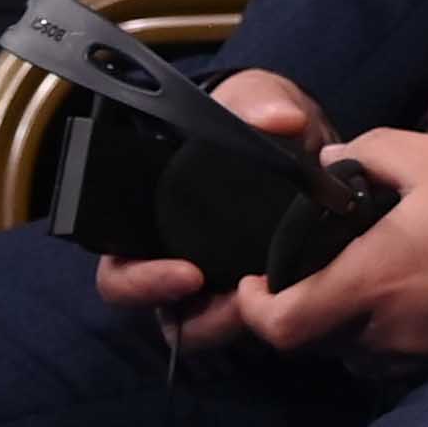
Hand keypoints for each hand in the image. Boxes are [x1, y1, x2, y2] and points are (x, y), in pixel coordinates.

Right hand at [92, 71, 329, 344]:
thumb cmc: (254, 117)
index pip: (121, 268)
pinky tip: (304, 297)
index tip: (189, 275)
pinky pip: (258, 320)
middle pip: (165, 313)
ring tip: (276, 304)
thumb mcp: (254, 99)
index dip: (140, 282)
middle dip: (198, 317)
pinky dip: (276, 314)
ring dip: (240, 322)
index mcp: (151, 221)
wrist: (306, 136)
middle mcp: (174, 259)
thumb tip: (280, 118)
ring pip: (211, 327)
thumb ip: (256, 100)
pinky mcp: (260, 293)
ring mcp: (217, 282)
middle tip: (239, 302)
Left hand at [230, 127, 427, 362]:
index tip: (255, 278)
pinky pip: (399, 359)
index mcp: (377, 279)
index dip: (254, 308)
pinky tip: (412, 293)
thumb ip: (363, 157)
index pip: (282, 324)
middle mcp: (395, 331)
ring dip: (346, 325)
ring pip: (356, 355)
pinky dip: (388, 334)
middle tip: (310, 266)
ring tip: (365, 276)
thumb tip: (328, 166)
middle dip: (300, 309)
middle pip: (315, 343)